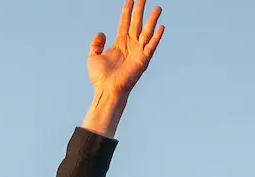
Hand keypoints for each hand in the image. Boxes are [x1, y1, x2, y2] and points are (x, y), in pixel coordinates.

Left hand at [85, 2, 165, 134]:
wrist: (107, 90)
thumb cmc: (100, 77)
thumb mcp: (93, 57)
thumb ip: (95, 44)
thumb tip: (101, 33)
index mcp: (120, 43)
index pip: (125, 22)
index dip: (127, 11)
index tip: (130, 0)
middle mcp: (131, 44)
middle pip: (137, 23)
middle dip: (140, 10)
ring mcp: (138, 51)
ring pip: (147, 31)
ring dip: (152, 20)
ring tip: (157, 8)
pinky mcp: (143, 59)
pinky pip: (151, 46)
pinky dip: (157, 37)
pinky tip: (161, 27)